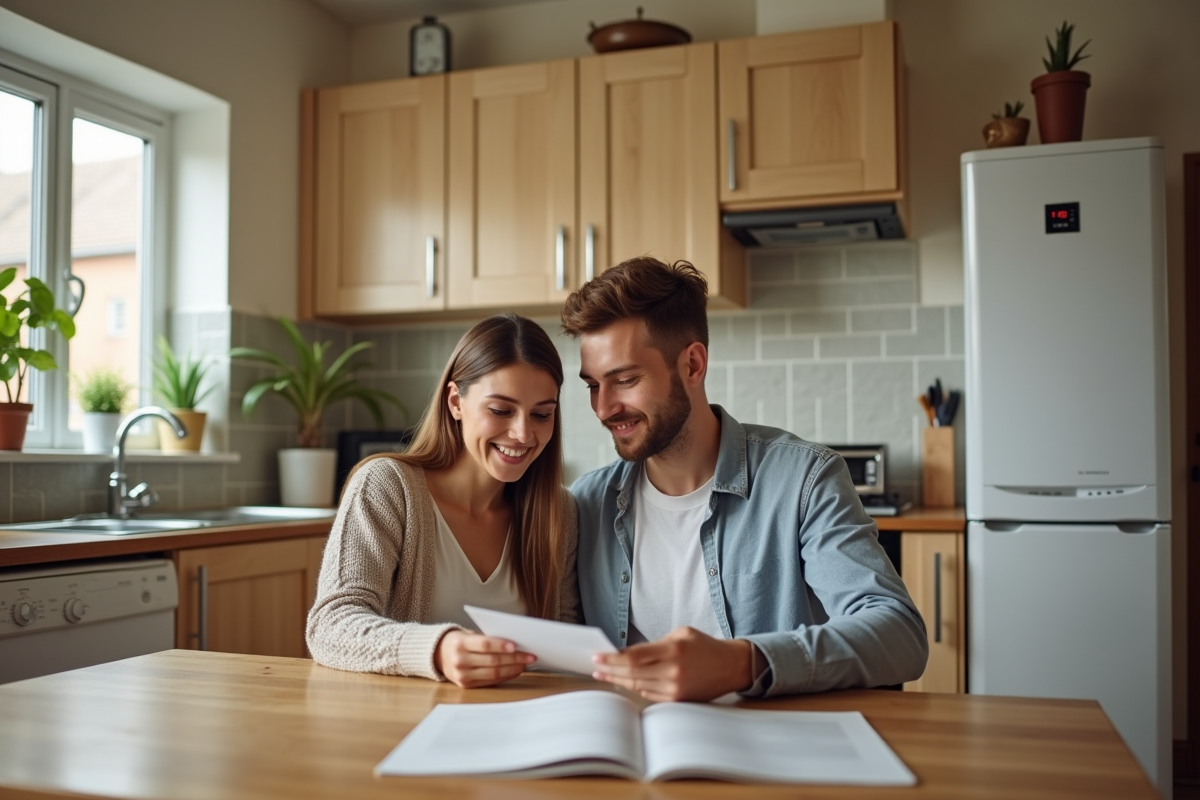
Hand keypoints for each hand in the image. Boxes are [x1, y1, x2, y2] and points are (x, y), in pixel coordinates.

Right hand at [434, 630, 534, 688]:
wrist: (439, 655)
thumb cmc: (460, 641)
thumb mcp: (468, 634)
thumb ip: (486, 638)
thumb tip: (514, 643)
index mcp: (459, 644)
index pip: (484, 645)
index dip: (501, 645)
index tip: (516, 645)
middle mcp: (459, 661)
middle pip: (492, 660)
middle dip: (514, 658)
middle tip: (529, 655)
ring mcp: (462, 675)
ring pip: (493, 673)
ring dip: (513, 668)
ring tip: (525, 663)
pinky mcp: (466, 685)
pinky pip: (490, 681)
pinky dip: (505, 676)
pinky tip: (515, 670)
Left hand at [591, 627, 752, 701]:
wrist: (730, 666)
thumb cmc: (704, 646)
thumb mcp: (680, 634)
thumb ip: (654, 644)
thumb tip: (627, 654)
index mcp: (673, 650)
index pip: (633, 657)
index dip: (613, 658)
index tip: (598, 656)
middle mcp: (673, 672)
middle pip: (631, 674)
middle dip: (610, 670)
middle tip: (595, 667)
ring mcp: (675, 689)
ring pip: (638, 686)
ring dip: (619, 680)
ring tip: (604, 674)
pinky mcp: (678, 700)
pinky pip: (649, 695)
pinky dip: (636, 688)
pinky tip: (625, 682)